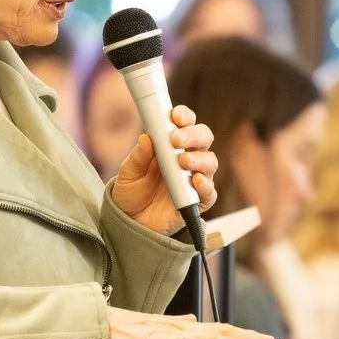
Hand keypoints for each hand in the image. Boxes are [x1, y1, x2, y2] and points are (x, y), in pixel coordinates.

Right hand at [108, 308, 282, 338]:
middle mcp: (180, 328)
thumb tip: (192, 323)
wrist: (90, 326)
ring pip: (212, 337)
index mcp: (181, 329)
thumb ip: (174, 328)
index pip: (220, 332)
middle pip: (224, 332)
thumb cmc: (116, 329)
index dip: (245, 337)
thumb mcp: (151, 332)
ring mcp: (169, 334)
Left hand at [112, 106, 218, 236]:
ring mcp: (194, 178)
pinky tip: (195, 181)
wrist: (131, 222)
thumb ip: (138, 156)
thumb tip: (146, 137)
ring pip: (210, 162)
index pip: (185, 123)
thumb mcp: (128, 172)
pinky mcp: (198, 200)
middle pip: (203, 138)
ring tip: (183, 161)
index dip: (184, 116)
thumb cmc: (132, 192)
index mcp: (171, 144)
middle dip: (193, 134)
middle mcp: (187, 157)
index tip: (175, 116)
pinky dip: (205, 185)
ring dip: (199, 158)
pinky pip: (210, 191)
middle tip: (176, 139)